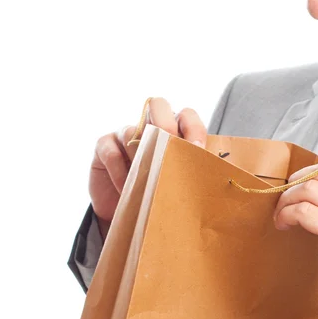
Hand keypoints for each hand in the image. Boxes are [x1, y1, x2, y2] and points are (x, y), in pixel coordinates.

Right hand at [89, 98, 206, 238]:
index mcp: (173, 130)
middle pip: (158, 105)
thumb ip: (189, 168)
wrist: (125, 213)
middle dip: (166, 124)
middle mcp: (149, 125)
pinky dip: (121, 175)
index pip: (187, 115)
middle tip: (170, 149)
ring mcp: (124, 132)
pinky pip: (113, 154)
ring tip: (148, 184)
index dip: (194, 128)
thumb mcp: (176, 180)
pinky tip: (127, 192)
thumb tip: (213, 170)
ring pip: (133, 133)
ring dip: (141, 160)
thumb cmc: (157, 192)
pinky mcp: (104, 145)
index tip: (198, 150)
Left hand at [273, 164, 317, 318]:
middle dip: (296, 182)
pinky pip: (304, 211)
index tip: (297, 184)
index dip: (311, 173)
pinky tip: (284, 223)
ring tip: (281, 213)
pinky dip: (288, 214)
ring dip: (287, 199)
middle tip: (284, 196)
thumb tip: (317, 185)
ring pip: (310, 189)